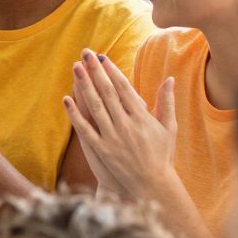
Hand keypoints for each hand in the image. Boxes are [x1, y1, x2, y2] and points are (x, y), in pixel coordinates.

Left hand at [63, 50, 175, 201]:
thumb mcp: (169, 127)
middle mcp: (126, 125)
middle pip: (107, 92)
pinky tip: (66, 99)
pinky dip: (75, 114)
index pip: (124, 88)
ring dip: (84, 86)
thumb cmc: (162, 155)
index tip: (103, 57)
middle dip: (95, 71)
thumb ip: (167, 102)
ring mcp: (112, 137)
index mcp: (142, 117)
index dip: (112, 71)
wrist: (151, 184)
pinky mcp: (101, 150)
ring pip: (94, 106)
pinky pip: (85, 129)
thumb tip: (170, 79)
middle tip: (85, 53)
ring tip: (75, 68)